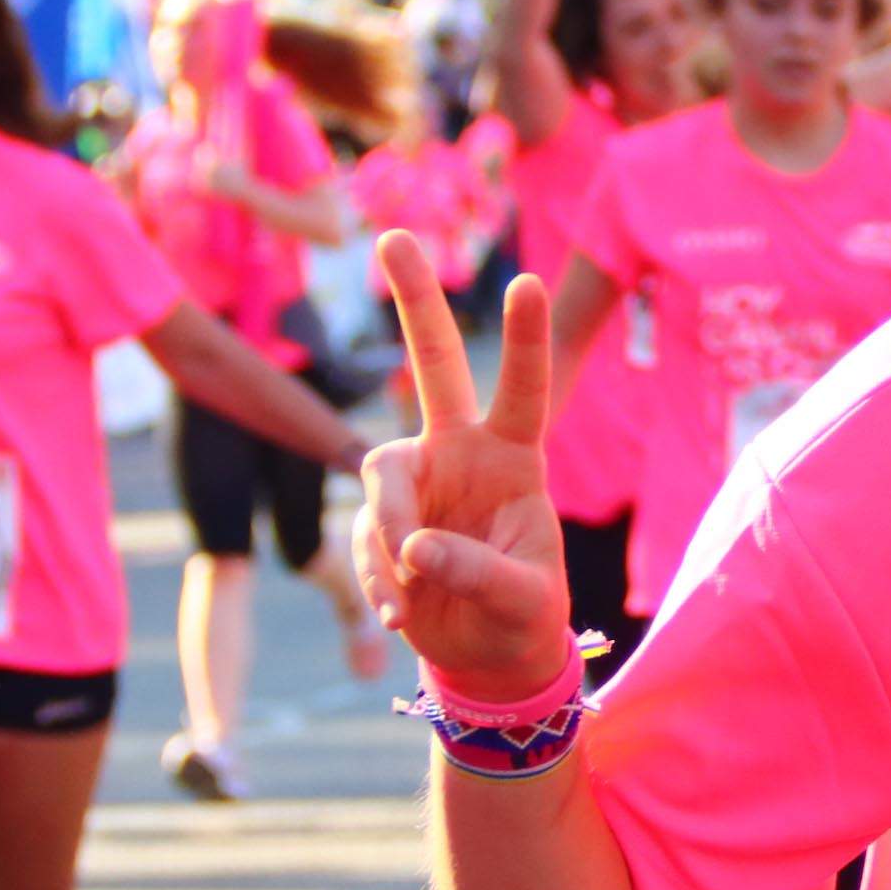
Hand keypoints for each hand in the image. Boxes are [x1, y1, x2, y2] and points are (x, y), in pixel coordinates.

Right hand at [354, 230, 574, 695]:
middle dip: (413, 300)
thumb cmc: (524, 615)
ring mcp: (415, 479)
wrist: (486, 655)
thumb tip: (415, 549)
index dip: (523, 340)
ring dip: (389, 538)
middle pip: (432, 363)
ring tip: (411, 599)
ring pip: (378, 473)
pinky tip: (401, 616)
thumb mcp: (520, 601)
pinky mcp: (379, 517)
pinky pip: (364, 534)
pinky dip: (379, 579)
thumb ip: (477, 572)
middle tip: (391, 234)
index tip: (526, 282)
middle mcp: (461, 451)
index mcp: (514, 457)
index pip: (524, 389)